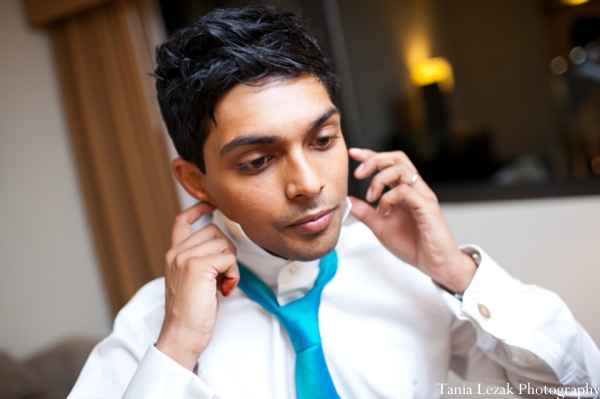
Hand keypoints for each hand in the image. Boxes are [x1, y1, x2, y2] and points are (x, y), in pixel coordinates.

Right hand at [155, 203, 238, 369]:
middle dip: (226, 251)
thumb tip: (223, 249)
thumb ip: (201, 261)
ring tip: (222, 284)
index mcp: (173, 255)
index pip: (181, 221)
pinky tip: (225, 289)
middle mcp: (176, 253)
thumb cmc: (192, 313)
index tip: (210, 205)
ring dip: (231, 265)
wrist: (182, 335)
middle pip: (214, 231)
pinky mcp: (196, 267)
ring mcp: (184, 258)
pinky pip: (228, 258)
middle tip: (222, 276)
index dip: (197, 209)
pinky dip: (234, 274)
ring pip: (223, 244)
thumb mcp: (193, 281)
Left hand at [348, 148, 475, 292]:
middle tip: (358, 174)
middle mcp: (415, 189)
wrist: (435, 264)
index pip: (389, 164)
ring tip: (371, 197)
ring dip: (380, 179)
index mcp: (405, 190)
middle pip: (397, 158)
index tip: (353, 153)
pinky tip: (383, 211)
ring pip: (402, 170)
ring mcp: (423, 196)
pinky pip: (406, 191)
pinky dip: (389, 197)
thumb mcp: (381, 228)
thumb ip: (367, 214)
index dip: (371, 155)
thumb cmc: (414, 245)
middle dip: (374, 160)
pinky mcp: (427, 207)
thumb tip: (350, 201)